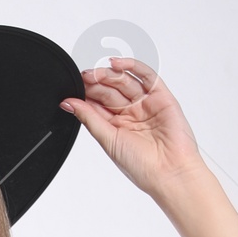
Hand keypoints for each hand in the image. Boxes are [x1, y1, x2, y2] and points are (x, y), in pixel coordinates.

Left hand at [61, 59, 202, 194]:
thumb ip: (89, 118)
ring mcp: (146, 104)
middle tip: (84, 78)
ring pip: (125, 81)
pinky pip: (146, 76)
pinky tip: (116, 64)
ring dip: (110, 74)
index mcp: (117, 126)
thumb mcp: (108, 140)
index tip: (74, 87)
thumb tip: (68, 103)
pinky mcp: (162, 96)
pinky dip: (132, 66)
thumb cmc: (142, 166)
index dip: (86, 93)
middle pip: (110, 90)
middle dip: (96, 83)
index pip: (98, 103)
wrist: (170, 172)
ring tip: (96, 74)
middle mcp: (131, 113)